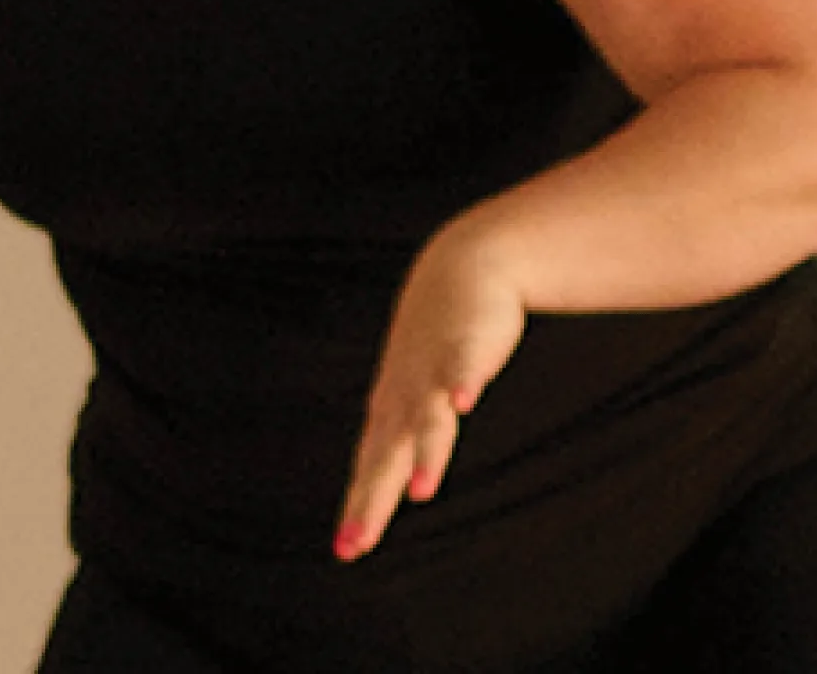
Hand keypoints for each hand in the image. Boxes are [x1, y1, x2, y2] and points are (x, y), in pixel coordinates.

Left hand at [336, 221, 529, 560]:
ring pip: (429, 417)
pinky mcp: (469, 342)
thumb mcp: (417, 390)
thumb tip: (407, 489)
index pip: (372, 468)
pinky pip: (465, 364)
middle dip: (373, 499)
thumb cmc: (437, 338)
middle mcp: (407, 396)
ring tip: (424, 489)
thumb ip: (411, 436)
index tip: (347, 550)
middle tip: (358, 542)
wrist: (461, 265)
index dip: (362, 508)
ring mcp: (435, 370)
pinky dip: (462, 382)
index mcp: (394, 410)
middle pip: (388, 455)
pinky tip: (465, 400)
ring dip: (427, 451)